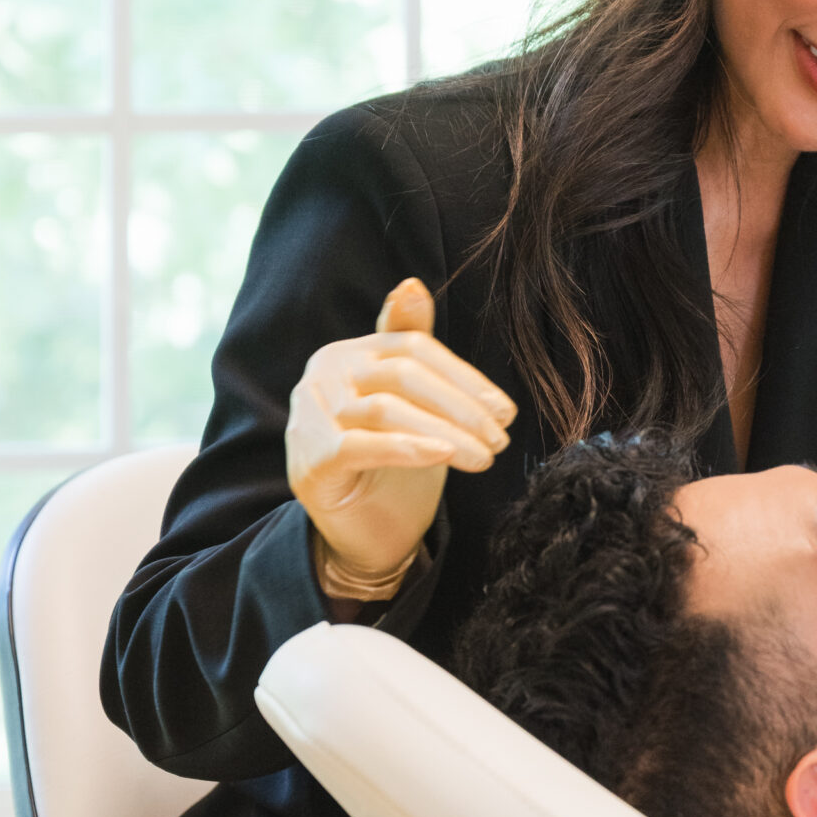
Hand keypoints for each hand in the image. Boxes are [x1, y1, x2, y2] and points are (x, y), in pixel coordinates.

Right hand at [285, 278, 516, 592]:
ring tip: (484, 457)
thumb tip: (412, 285)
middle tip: (501, 438)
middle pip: (402, 375)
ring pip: (387, 410)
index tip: (506, 411)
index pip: (415, 350)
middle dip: (461, 407)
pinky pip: (361, 446)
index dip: (466, 378)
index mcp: (351, 353)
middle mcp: (324, 374)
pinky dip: (407, 447)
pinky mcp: (311, 460)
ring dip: (447, 432)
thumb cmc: (396, 462)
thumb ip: (414, 348)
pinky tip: (443, 456)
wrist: (366, 531)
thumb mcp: (415, 403)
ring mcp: (310, 416)